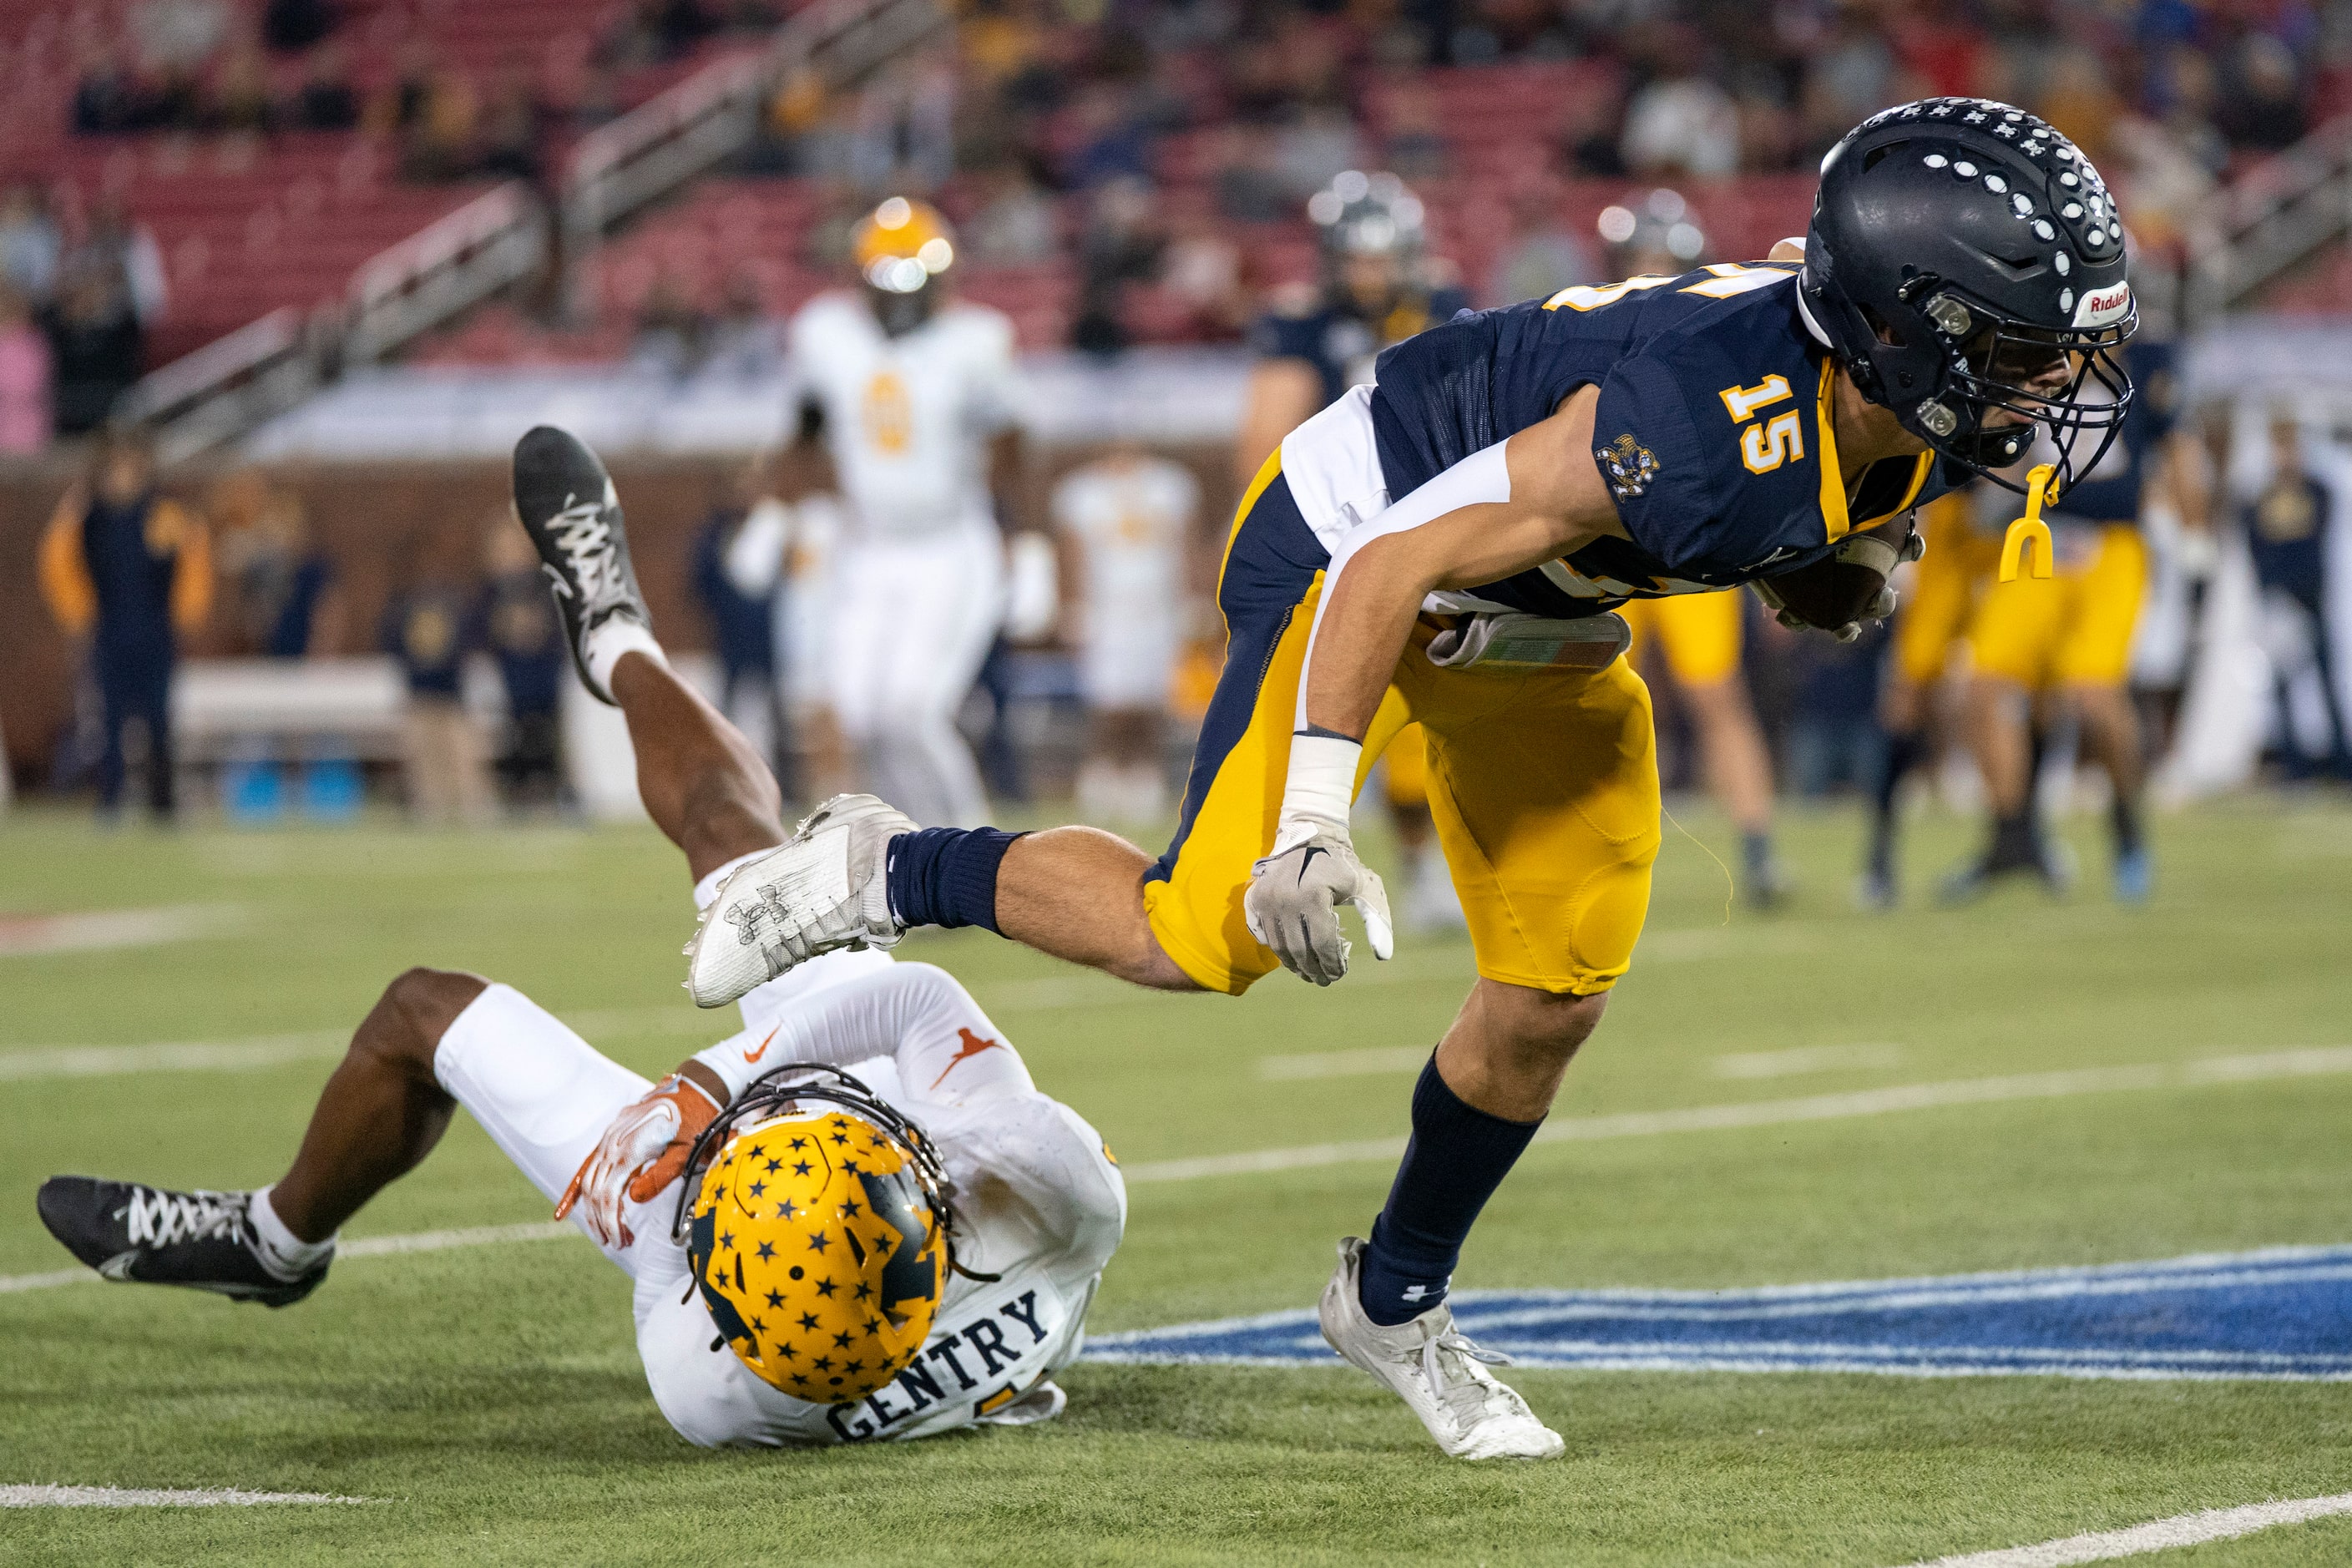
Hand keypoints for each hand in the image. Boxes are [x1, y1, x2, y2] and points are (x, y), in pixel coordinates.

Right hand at [555, 1073, 720, 1246]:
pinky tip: (565, 1209)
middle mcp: (614, 1142)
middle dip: (603, 1221)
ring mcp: (610, 1137)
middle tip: (617, 1242)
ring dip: (594, 1210)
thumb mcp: (688, 1152)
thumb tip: (633, 1199)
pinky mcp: (612, 1135)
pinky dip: (577, 1188)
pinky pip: (589, 1164)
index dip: (611, 1222)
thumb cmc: (698, 1123)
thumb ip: (661, 1175)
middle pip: (596, 1190)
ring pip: (591, 1179)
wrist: (697, 1089)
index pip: (610, 1195)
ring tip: (606, 1232)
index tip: (620, 1241)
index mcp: (631, 1148)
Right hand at [1243, 823, 1394, 985]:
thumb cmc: (1344, 866)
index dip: (1332, 964)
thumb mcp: (1368, 887)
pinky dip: (1281, 951)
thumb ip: (1377, 920)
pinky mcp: (1256, 899)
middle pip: (1299, 949)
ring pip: (1279, 947)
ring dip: (1296, 966)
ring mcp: (1267, 898)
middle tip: (1325, 981)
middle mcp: (1285, 897)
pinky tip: (1295, 958)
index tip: (1340, 974)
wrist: (1311, 835)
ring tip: (1310, 974)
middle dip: (1314, 971)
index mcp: (1313, 894)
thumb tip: (1384, 955)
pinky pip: (1267, 936)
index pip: (1322, 943)